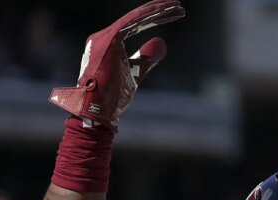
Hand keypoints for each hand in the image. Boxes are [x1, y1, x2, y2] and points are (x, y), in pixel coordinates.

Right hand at [50, 1, 183, 127]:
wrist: (98, 111)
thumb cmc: (113, 98)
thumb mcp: (135, 74)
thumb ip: (146, 58)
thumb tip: (161, 41)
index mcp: (107, 43)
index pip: (134, 25)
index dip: (155, 19)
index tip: (174, 15)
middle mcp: (103, 36)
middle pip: (136, 18)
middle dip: (159, 11)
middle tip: (180, 7)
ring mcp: (104, 36)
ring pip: (136, 17)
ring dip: (158, 11)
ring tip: (178, 7)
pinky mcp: (110, 39)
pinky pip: (133, 21)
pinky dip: (149, 15)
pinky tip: (165, 10)